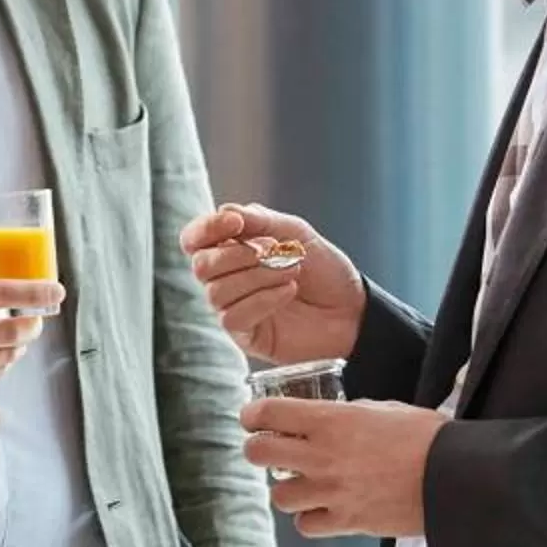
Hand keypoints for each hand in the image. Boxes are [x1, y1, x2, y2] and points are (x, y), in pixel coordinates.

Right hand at [180, 202, 362, 364]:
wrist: (353, 308)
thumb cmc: (324, 269)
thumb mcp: (295, 233)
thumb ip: (259, 220)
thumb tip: (224, 211)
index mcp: (231, 249)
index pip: (194, 239)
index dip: (206, 229)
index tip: (236, 224)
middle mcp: (225, 279)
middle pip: (201, 265)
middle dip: (238, 255)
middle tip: (274, 251)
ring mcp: (233, 308)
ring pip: (216, 292)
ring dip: (258, 277)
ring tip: (291, 272)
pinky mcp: (245, 335)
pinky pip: (232, 317)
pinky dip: (262, 300)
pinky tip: (288, 292)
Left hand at [240, 395, 446, 537]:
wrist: (456, 477)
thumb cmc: (427, 438)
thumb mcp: (385, 410)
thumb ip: (349, 414)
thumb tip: (330, 419)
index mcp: (332, 421)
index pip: (269, 413)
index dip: (253, 415)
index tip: (252, 418)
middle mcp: (323, 456)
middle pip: (259, 454)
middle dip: (257, 449)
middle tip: (267, 449)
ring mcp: (332, 492)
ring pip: (278, 496)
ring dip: (286, 488)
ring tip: (302, 483)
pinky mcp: (347, 522)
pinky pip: (306, 525)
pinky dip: (310, 518)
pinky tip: (323, 509)